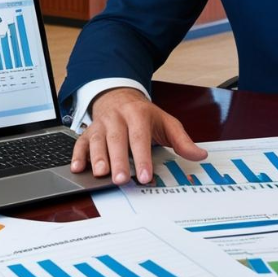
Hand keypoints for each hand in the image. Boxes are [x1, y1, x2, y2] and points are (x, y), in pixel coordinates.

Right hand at [70, 88, 206, 184]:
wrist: (119, 96)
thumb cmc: (144, 115)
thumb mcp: (166, 122)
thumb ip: (182, 141)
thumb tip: (200, 155)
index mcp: (138, 115)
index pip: (140, 137)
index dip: (143, 157)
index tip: (146, 176)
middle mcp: (117, 118)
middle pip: (116, 140)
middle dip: (119, 161)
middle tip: (121, 180)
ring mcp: (101, 125)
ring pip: (97, 141)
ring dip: (97, 159)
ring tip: (100, 174)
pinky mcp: (88, 132)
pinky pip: (80, 143)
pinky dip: (77, 156)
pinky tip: (77, 168)